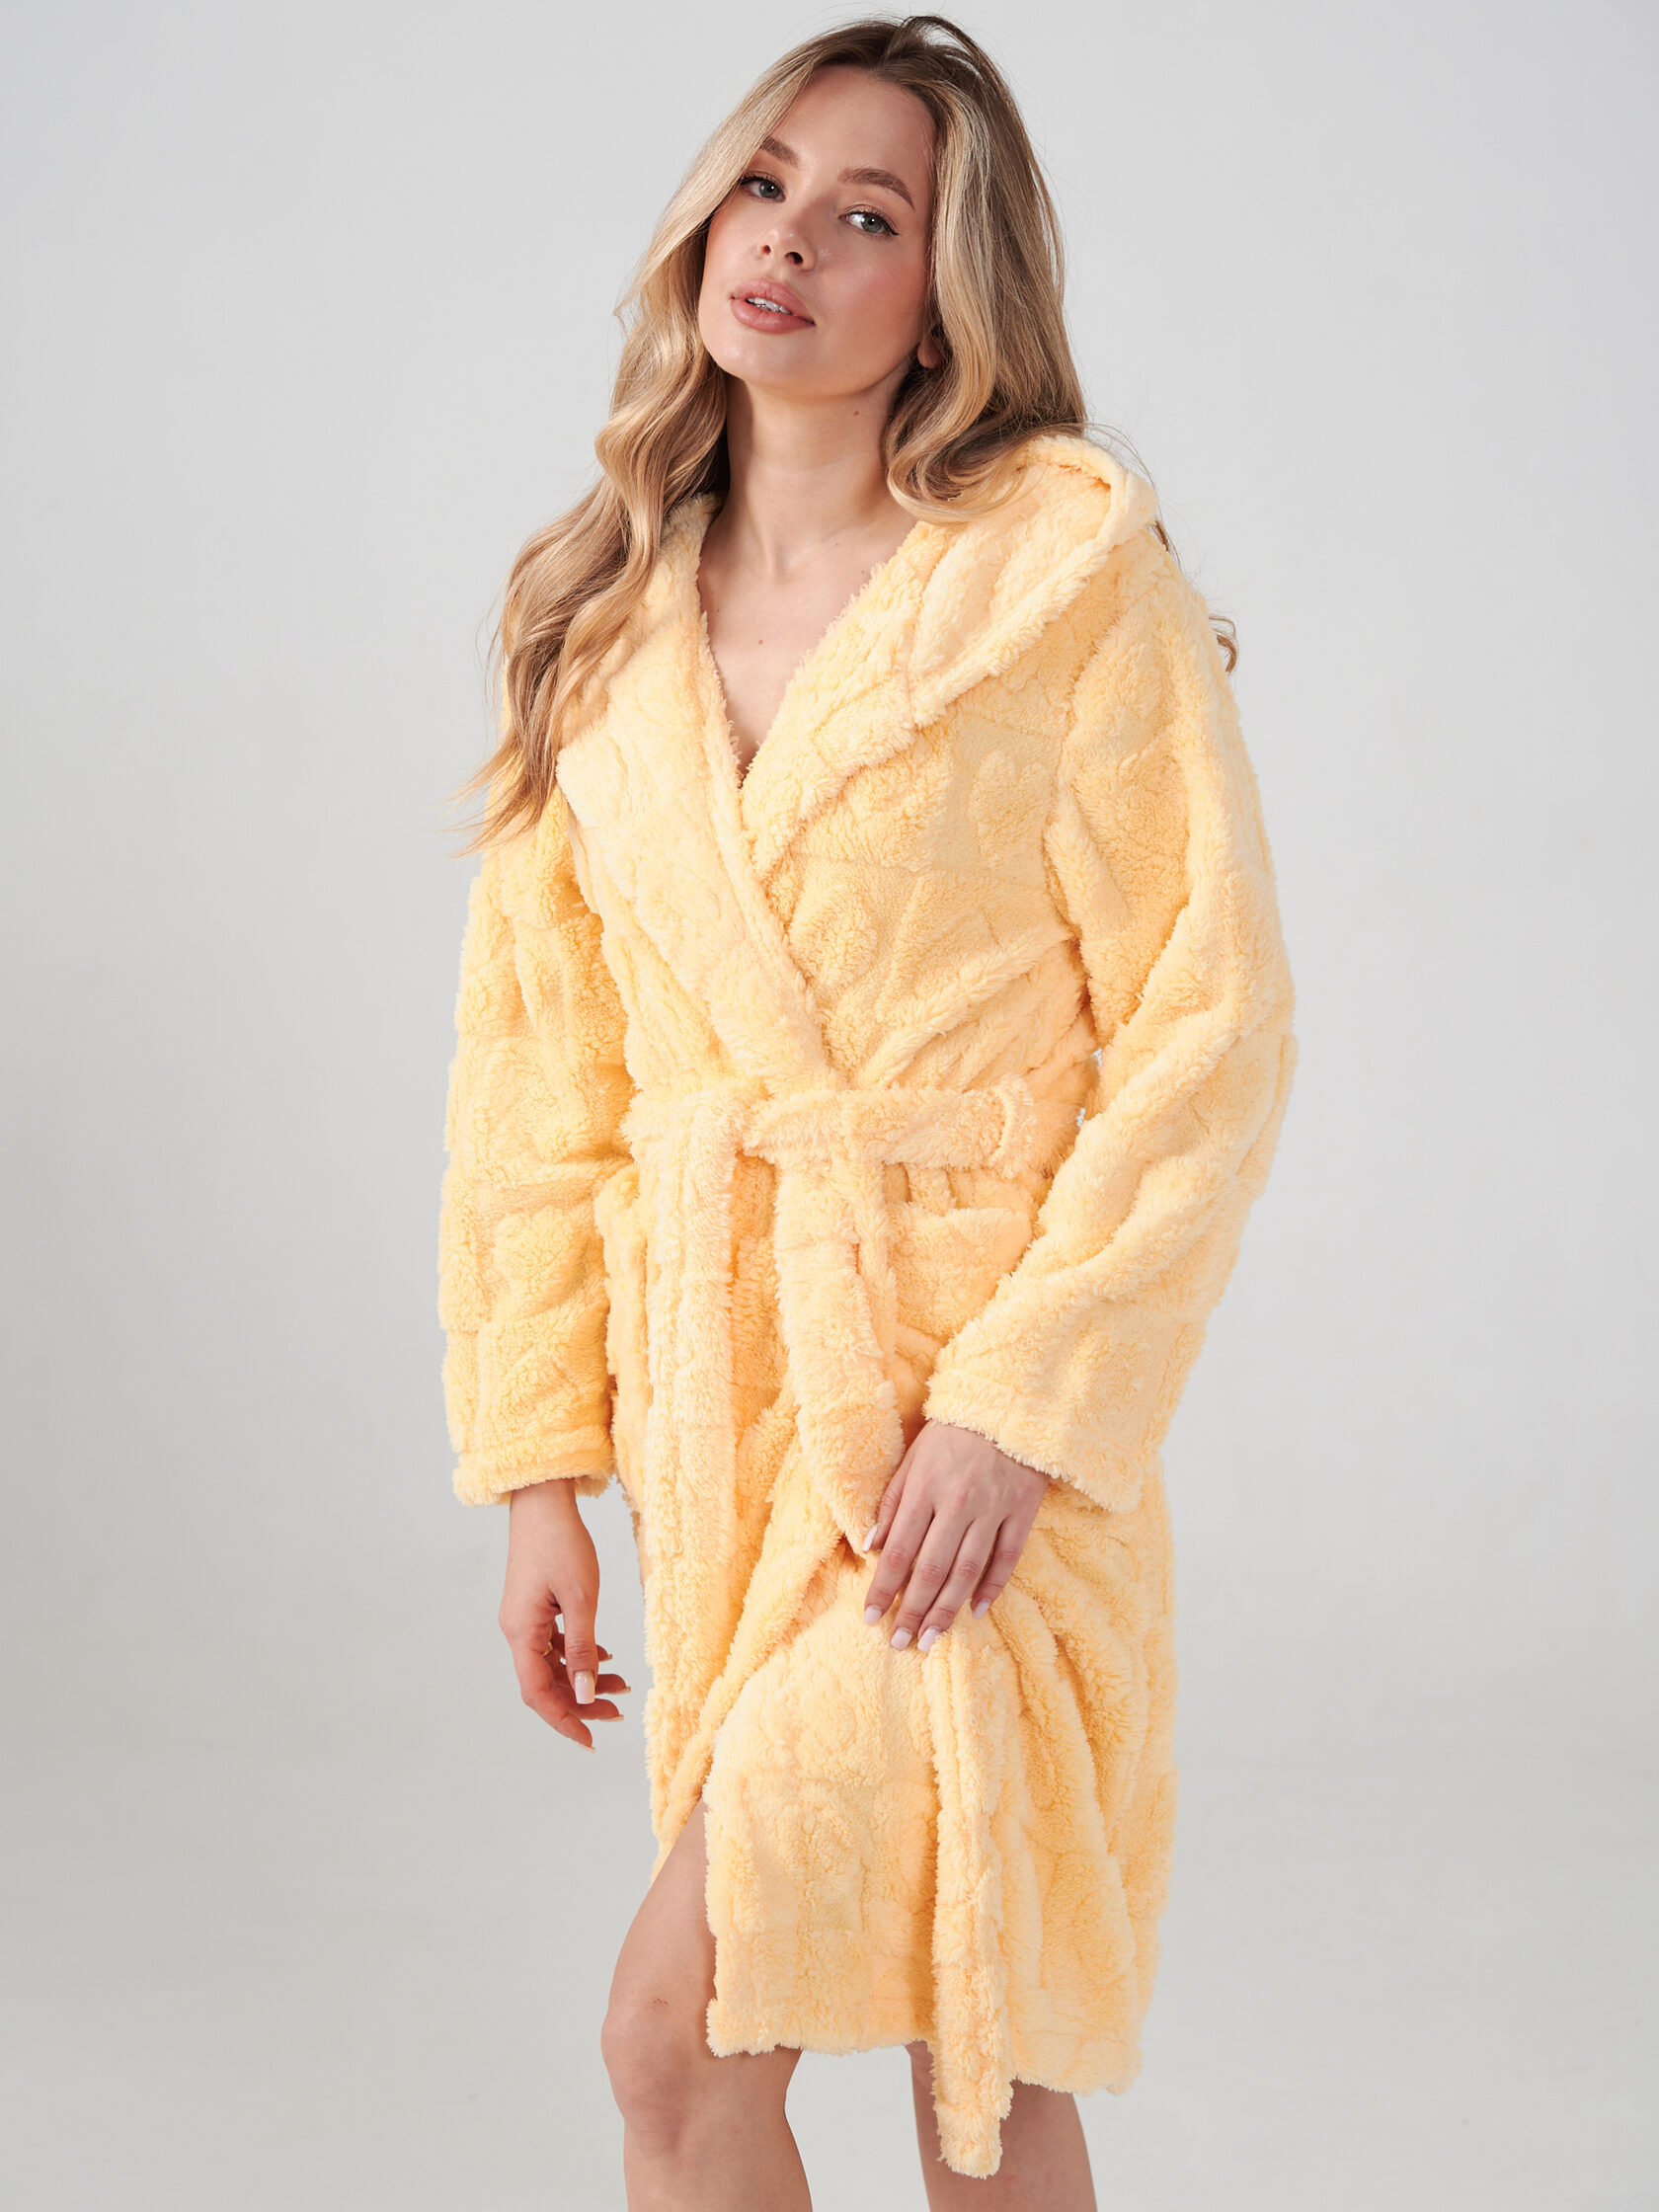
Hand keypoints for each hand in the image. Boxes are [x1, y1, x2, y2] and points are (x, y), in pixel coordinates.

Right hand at [500, 1478, 632, 1749]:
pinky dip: (580, 1656)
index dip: (563, 1720)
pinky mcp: (535, 1607)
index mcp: (521, 1632)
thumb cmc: (562, 1543)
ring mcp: (525, 1619)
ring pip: (553, 1665)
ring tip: (622, 1686)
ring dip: (584, 1679)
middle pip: (546, 1683)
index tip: (590, 1740)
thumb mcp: (581, 1599)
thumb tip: (585, 1695)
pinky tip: (607, 1659)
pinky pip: (555, 1644)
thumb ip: (583, 1649)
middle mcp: (517, 1631)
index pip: (538, 1693)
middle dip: (580, 1703)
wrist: (543, 1501)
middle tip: (617, 1712)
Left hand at [859, 1419, 1049, 1652]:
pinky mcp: (1022, 1511)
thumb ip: (891, 1504)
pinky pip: (1007, 1557)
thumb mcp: (911, 1460)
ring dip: (947, 1609)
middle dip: (913, 1610)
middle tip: (899, 1642)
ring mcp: (993, 1508)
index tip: (870, 1618)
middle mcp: (957, 1502)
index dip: (883, 1588)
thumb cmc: (950, 1435)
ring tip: (930, 1638)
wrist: (1007, 1407)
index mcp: (925, 1488)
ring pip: (967, 1569)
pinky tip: (975, 1611)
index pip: (898, 1550)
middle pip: (932, 1568)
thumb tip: (869, 1548)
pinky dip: (992, 1586)